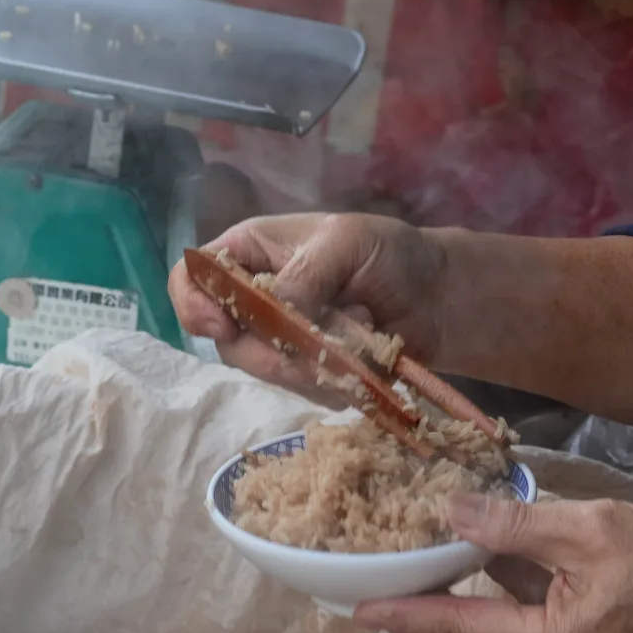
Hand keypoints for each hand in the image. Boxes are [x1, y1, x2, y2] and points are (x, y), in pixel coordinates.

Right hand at [168, 213, 447, 391]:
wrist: (440, 296)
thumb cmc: (390, 252)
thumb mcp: (346, 242)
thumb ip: (305, 274)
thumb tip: (275, 311)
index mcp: (250, 251)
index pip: (192, 277)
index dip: (194, 306)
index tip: (223, 328)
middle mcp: (255, 297)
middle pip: (227, 339)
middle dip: (271, 350)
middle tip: (319, 344)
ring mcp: (281, 338)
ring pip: (266, 370)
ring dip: (312, 364)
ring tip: (359, 340)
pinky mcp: (309, 370)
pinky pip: (302, 390)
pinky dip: (333, 383)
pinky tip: (365, 362)